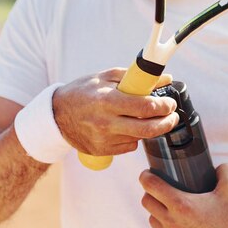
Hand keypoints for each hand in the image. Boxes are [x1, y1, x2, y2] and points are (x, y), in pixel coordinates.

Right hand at [52, 68, 177, 155]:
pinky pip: (129, 146)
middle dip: (167, 123)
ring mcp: (104, 139)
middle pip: (148, 129)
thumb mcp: (106, 77)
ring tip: (144, 117)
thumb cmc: (82, 92)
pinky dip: (133, 137)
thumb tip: (165, 78)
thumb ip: (136, 78)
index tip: (169, 103)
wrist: (56, 114)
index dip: (164, 106)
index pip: (146, 108)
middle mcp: (106, 123)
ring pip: (140, 138)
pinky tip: (126, 127)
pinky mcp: (102, 150)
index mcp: (107, 100)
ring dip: (148, 128)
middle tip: (172, 116)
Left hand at [139, 164, 227, 227]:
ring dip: (156, 210)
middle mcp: (171, 222)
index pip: (151, 185)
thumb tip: (217, 166)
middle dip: (150, 192)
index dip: (146, 176)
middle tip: (159, 189)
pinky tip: (173, 223)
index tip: (147, 174)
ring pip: (151, 218)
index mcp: (181, 204)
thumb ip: (224, 170)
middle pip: (146, 201)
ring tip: (168, 206)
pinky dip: (162, 227)